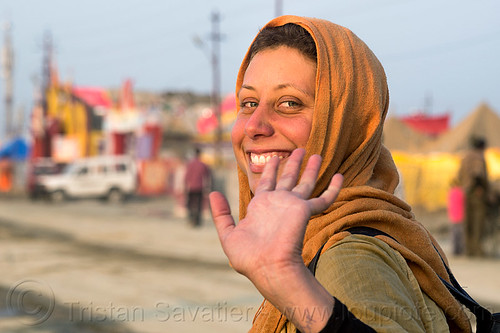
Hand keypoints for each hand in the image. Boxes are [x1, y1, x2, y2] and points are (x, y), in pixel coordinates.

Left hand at [209, 148, 342, 289]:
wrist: (267, 268)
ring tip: (316, 154)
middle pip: (287, 177)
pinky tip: (340, 176)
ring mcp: (292, 206)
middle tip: (299, 150)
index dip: (270, 169)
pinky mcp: (304, 211)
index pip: (267, 182)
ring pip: (305, 182)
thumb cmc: (248, 257)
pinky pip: (323, 198)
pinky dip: (333, 188)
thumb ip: (221, 214)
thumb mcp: (228, 234)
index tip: (274, 157)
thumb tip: (213, 193)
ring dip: (311, 168)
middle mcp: (278, 203)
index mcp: (261, 206)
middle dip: (292, 163)